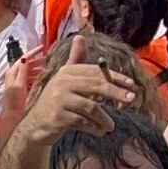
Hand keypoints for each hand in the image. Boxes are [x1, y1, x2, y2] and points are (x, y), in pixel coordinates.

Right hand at [18, 54, 135, 142]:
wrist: (36, 125)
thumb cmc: (57, 101)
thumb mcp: (65, 79)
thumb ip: (75, 60)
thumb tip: (80, 37)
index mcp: (67, 71)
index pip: (96, 71)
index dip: (115, 77)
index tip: (131, 84)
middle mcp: (62, 82)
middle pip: (96, 86)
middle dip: (116, 93)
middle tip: (131, 100)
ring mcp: (60, 100)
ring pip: (91, 107)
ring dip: (104, 118)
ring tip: (110, 126)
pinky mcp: (58, 117)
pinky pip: (84, 122)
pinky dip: (95, 128)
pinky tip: (99, 131)